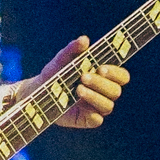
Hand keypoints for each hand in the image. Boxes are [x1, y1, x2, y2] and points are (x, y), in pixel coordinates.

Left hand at [0, 36, 129, 131]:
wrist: (38, 93)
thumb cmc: (55, 73)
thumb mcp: (62, 59)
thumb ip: (73, 49)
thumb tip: (84, 39)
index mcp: (104, 77)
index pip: (121, 76)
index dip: (116, 73)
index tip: (101, 67)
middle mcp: (104, 93)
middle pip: (116, 91)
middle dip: (101, 83)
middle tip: (84, 76)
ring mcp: (96, 107)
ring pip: (108, 106)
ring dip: (95, 96)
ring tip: (78, 89)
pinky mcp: (87, 119)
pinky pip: (97, 120)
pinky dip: (91, 113)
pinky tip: (79, 105)